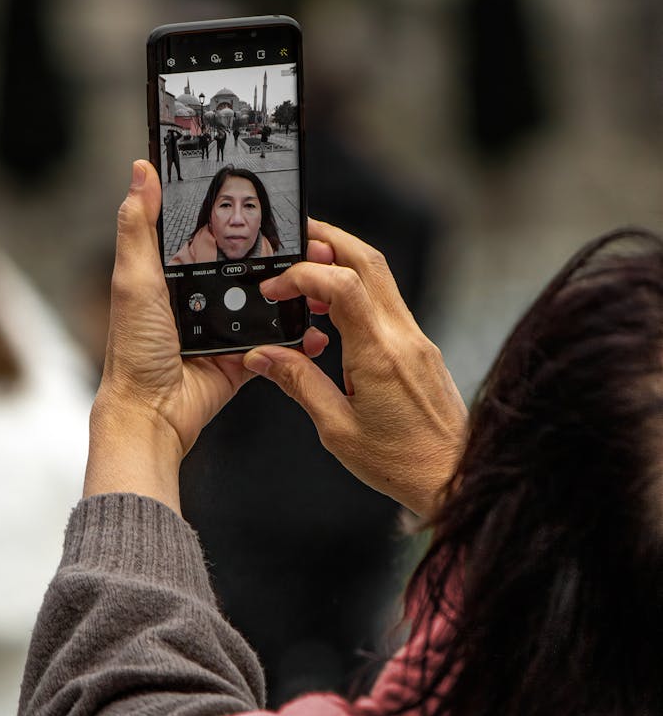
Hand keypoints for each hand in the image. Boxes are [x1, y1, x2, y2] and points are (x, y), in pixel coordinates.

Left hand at [85, 162, 326, 507]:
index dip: (236, 218)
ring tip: (321, 278)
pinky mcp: (243, 357)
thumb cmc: (134, 350)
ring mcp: (224, 328)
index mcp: (172, 275)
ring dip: (294, 293)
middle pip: (246, 267)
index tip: (268, 201)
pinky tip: (314, 326)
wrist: (153, 412)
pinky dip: (296, 337)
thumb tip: (142, 170)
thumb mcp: (133, 278)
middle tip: (310, 242)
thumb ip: (140, 226)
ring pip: (267, 303)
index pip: (209, 235)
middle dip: (279, 256)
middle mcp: (200, 298)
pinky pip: (276, 343)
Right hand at [243, 219, 467, 518]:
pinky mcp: (422, 349)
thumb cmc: (401, 463)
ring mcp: (417, 340)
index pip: (342, 284)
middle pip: (368, 261)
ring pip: (380, 278)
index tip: (275, 289)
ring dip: (342, 263)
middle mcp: (402, 339)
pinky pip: (387, 304)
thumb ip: (298, 383)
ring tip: (305, 277)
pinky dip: (356, 293)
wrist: (453, 478)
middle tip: (293, 237)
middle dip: (328, 239)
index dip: (303, 274)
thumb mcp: (336, 428)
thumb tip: (262, 356)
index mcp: (379, 356)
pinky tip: (331, 313)